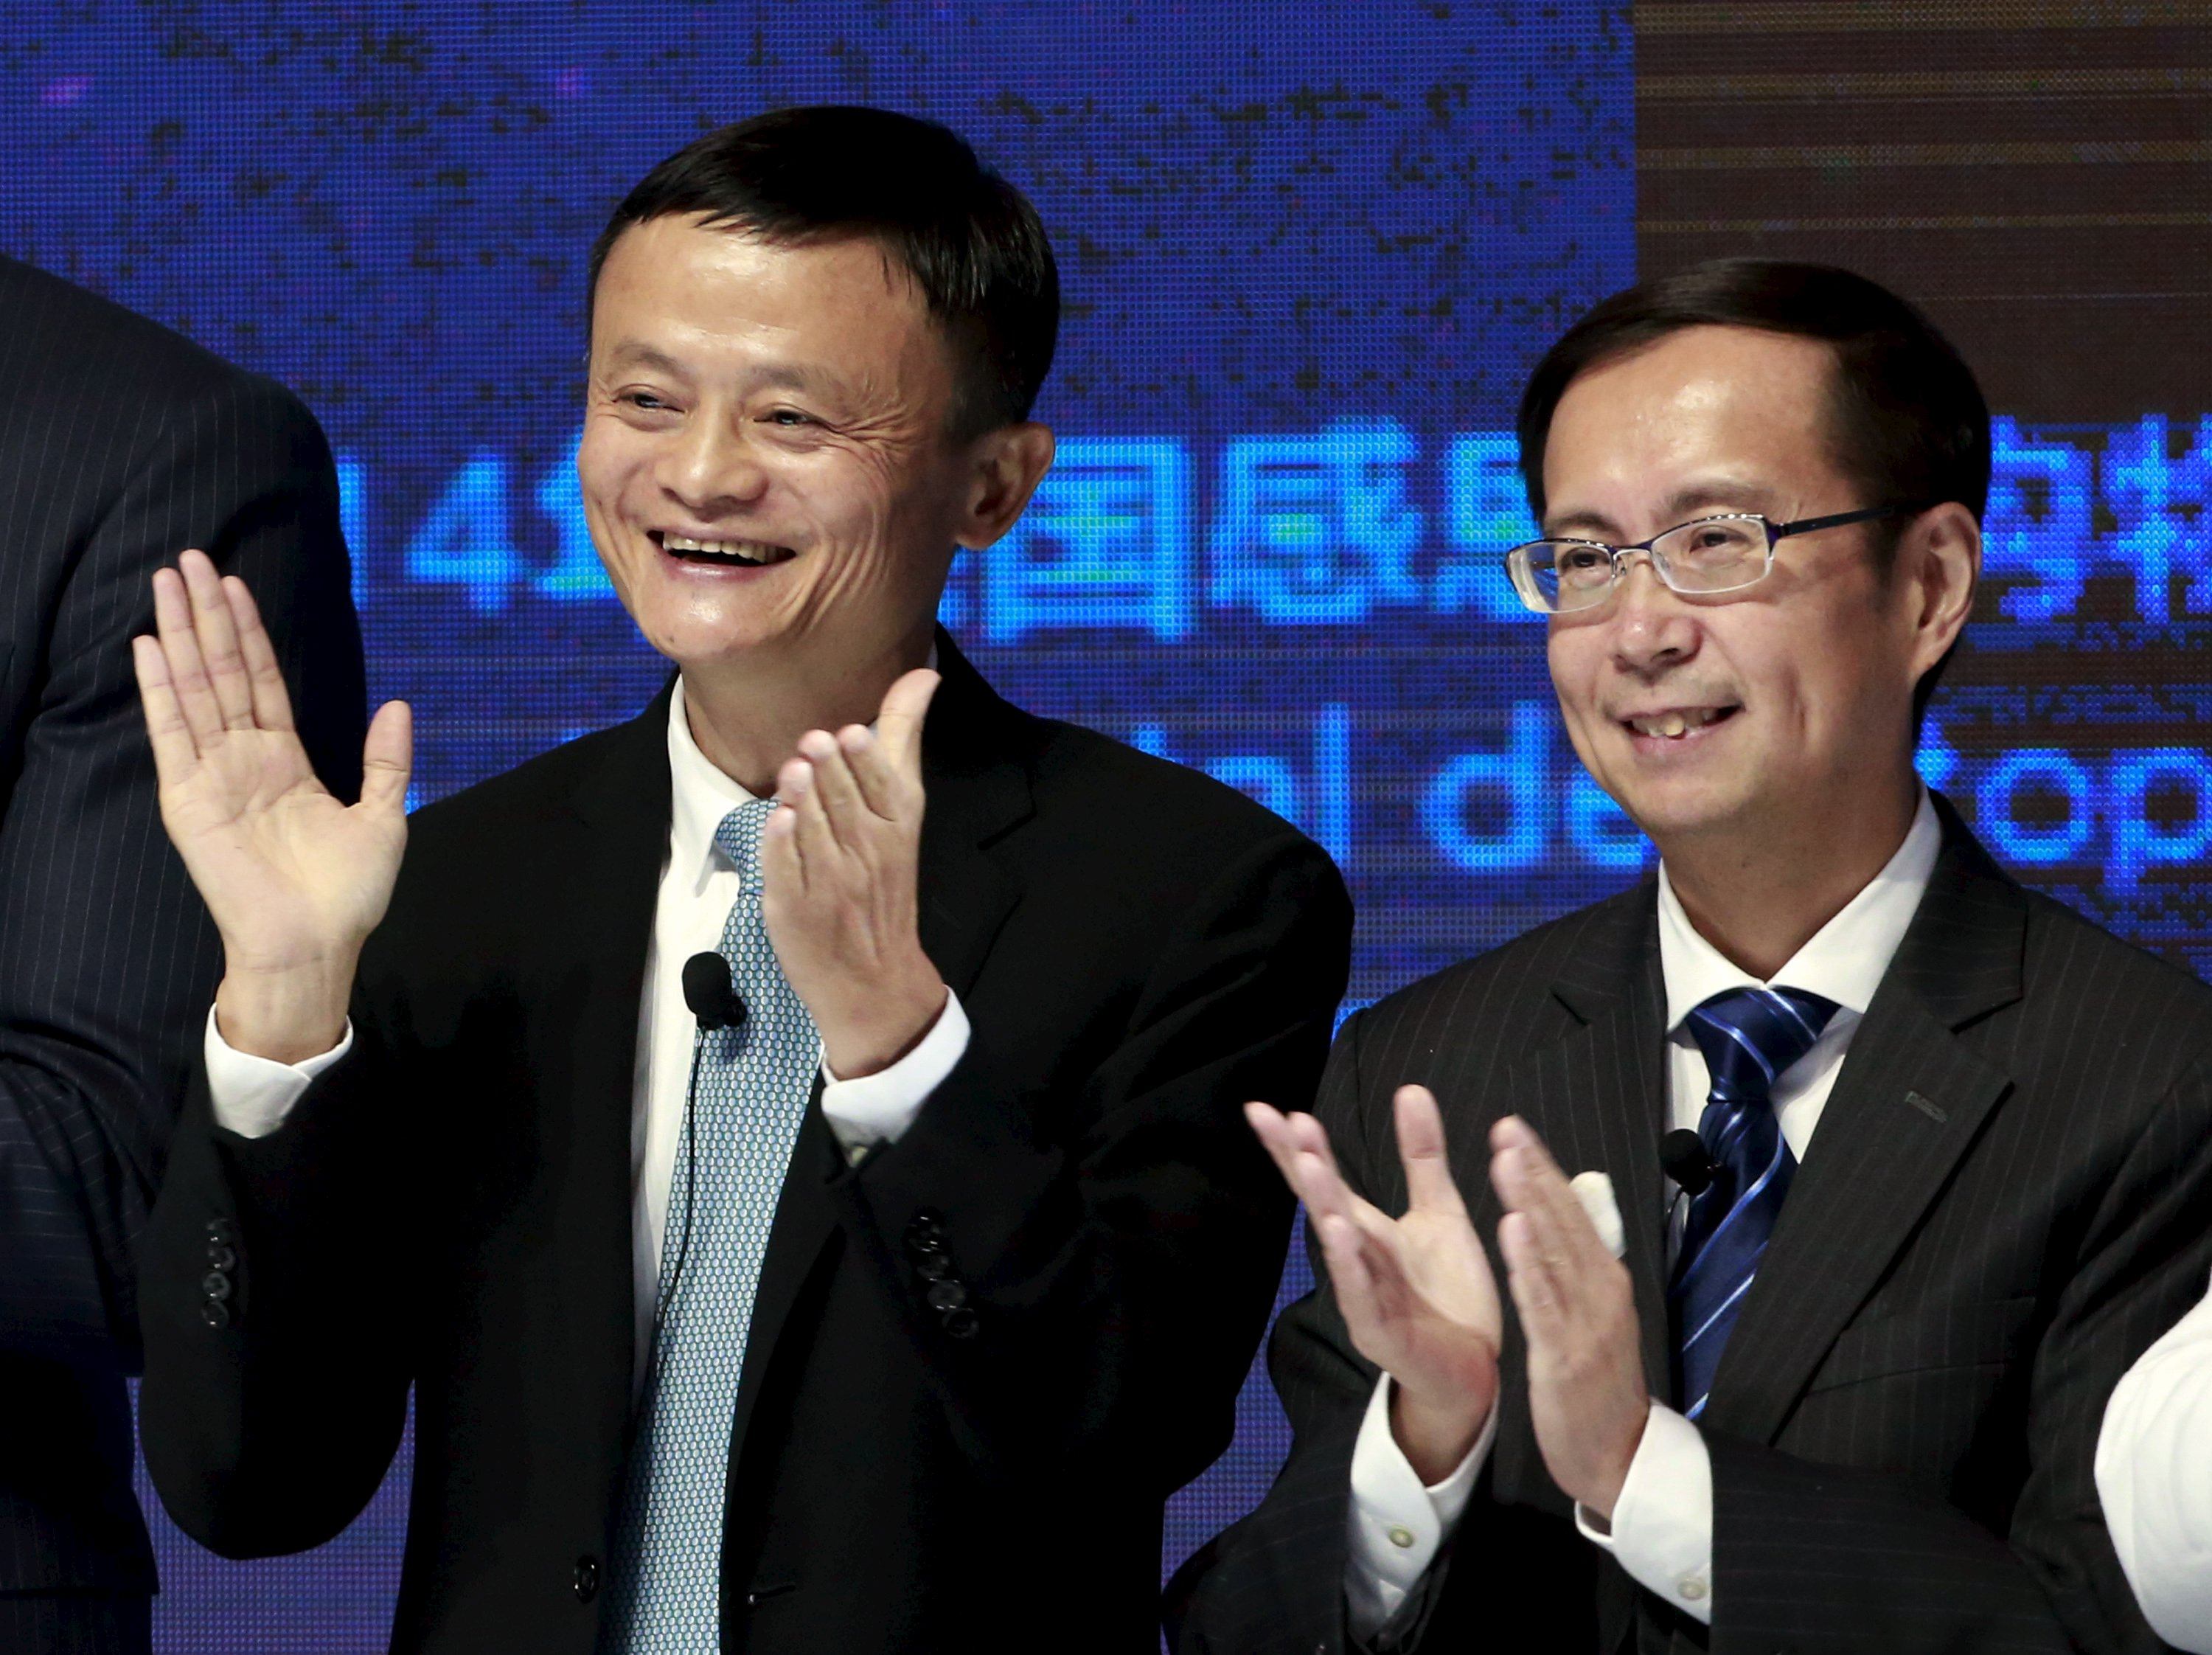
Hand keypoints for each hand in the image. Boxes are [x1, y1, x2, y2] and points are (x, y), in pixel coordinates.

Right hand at [134, 549, 410, 1060]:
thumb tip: (399, 706)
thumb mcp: (384, 816)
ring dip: (178, 635)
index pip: (260, 680)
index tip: (234, 583)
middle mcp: (243, 760)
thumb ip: (387, 760)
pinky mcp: (189, 801)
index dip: (247, 631)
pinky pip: (172, 736)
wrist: (317, 945)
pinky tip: (149, 648)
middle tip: (189, 558)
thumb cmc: (348, 895)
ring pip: (193, 690)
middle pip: (220, 671)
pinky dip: (160, 692)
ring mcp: (213, 777)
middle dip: (205, 615)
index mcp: (285, 761)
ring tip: (165, 582)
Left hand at [762, 668, 945, 1078]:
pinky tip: (779, 822)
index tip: (850, 735)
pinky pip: (787, 869)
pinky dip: (783, 846)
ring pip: (814, 830)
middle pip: (844, 803)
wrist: (875, 977)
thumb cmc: (884, 879)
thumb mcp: (903, 812)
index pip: (882, 786)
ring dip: (802, 800)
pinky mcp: (796, 907)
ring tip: (795, 773)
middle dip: (828, 772)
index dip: (864, 761)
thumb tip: (924, 674)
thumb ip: (903, 741)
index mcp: (897, 826)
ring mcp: (832, 882)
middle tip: (814, 744)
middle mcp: (868, 853)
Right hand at [1247, 1086, 1500, 1482]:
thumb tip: (1411, 1087)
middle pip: (1320, 1202)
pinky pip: (1361, 1294)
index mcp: (1366, 1229)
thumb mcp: (1440, 1212)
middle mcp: (1355, 1257)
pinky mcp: (1380, 1333)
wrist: (1474, 1371)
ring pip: (1337, 1244)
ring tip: (1310, 1162)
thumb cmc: (1449, 1294)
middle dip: (1299, 1161)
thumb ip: (1422, 1155)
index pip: (1324, 1179)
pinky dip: (1348, 1264)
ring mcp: (1361, 1295)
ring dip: (1323, 1204)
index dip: (1296, 1145)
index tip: (1266, 1107)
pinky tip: (1338, 1231)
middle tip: (1274, 1119)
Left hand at [1489, 1115, 1649, 1521]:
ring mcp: (1586, 1323)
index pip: (1572, 1213)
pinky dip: (1528, 1264)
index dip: (1543, 1169)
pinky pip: (1543, 1303)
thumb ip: (1579, 1268)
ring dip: (1530, 1202)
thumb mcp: (1595, 1316)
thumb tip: (1564, 1217)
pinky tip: (1511, 1228)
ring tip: (1505, 1160)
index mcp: (1604, 1280)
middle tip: (1506, 1127)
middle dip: (1534, 1171)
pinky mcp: (1565, 1356)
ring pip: (1554, 1252)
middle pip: (1564, 1221)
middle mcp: (1600, 1292)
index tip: (1514, 1129)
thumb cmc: (1599, 1383)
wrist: (1620, 1456)